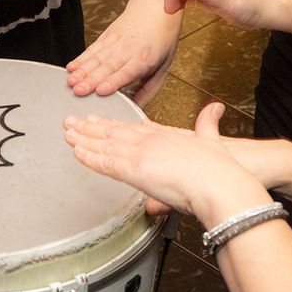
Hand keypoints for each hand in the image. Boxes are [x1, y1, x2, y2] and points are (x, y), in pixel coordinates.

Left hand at [64, 102, 264, 220]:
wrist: (224, 181)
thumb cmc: (224, 168)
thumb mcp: (215, 142)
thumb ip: (208, 127)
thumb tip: (213, 110)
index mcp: (169, 136)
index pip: (135, 128)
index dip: (116, 123)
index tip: (101, 119)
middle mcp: (153, 141)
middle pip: (115, 132)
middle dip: (92, 127)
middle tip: (72, 121)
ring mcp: (143, 153)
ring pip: (106, 144)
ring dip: (84, 139)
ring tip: (67, 132)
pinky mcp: (136, 169)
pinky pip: (106, 163)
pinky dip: (89, 156)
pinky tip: (76, 151)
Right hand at [65, 0, 180, 100]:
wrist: (156, 5)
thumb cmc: (163, 37)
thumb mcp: (164, 65)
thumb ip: (149, 89)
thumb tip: (136, 108)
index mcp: (144, 59)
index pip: (127, 72)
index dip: (113, 81)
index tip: (101, 90)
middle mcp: (128, 50)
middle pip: (107, 67)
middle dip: (91, 80)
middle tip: (78, 91)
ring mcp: (115, 42)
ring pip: (96, 58)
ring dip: (82, 71)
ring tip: (71, 81)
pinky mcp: (106, 36)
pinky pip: (92, 49)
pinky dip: (80, 58)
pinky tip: (71, 67)